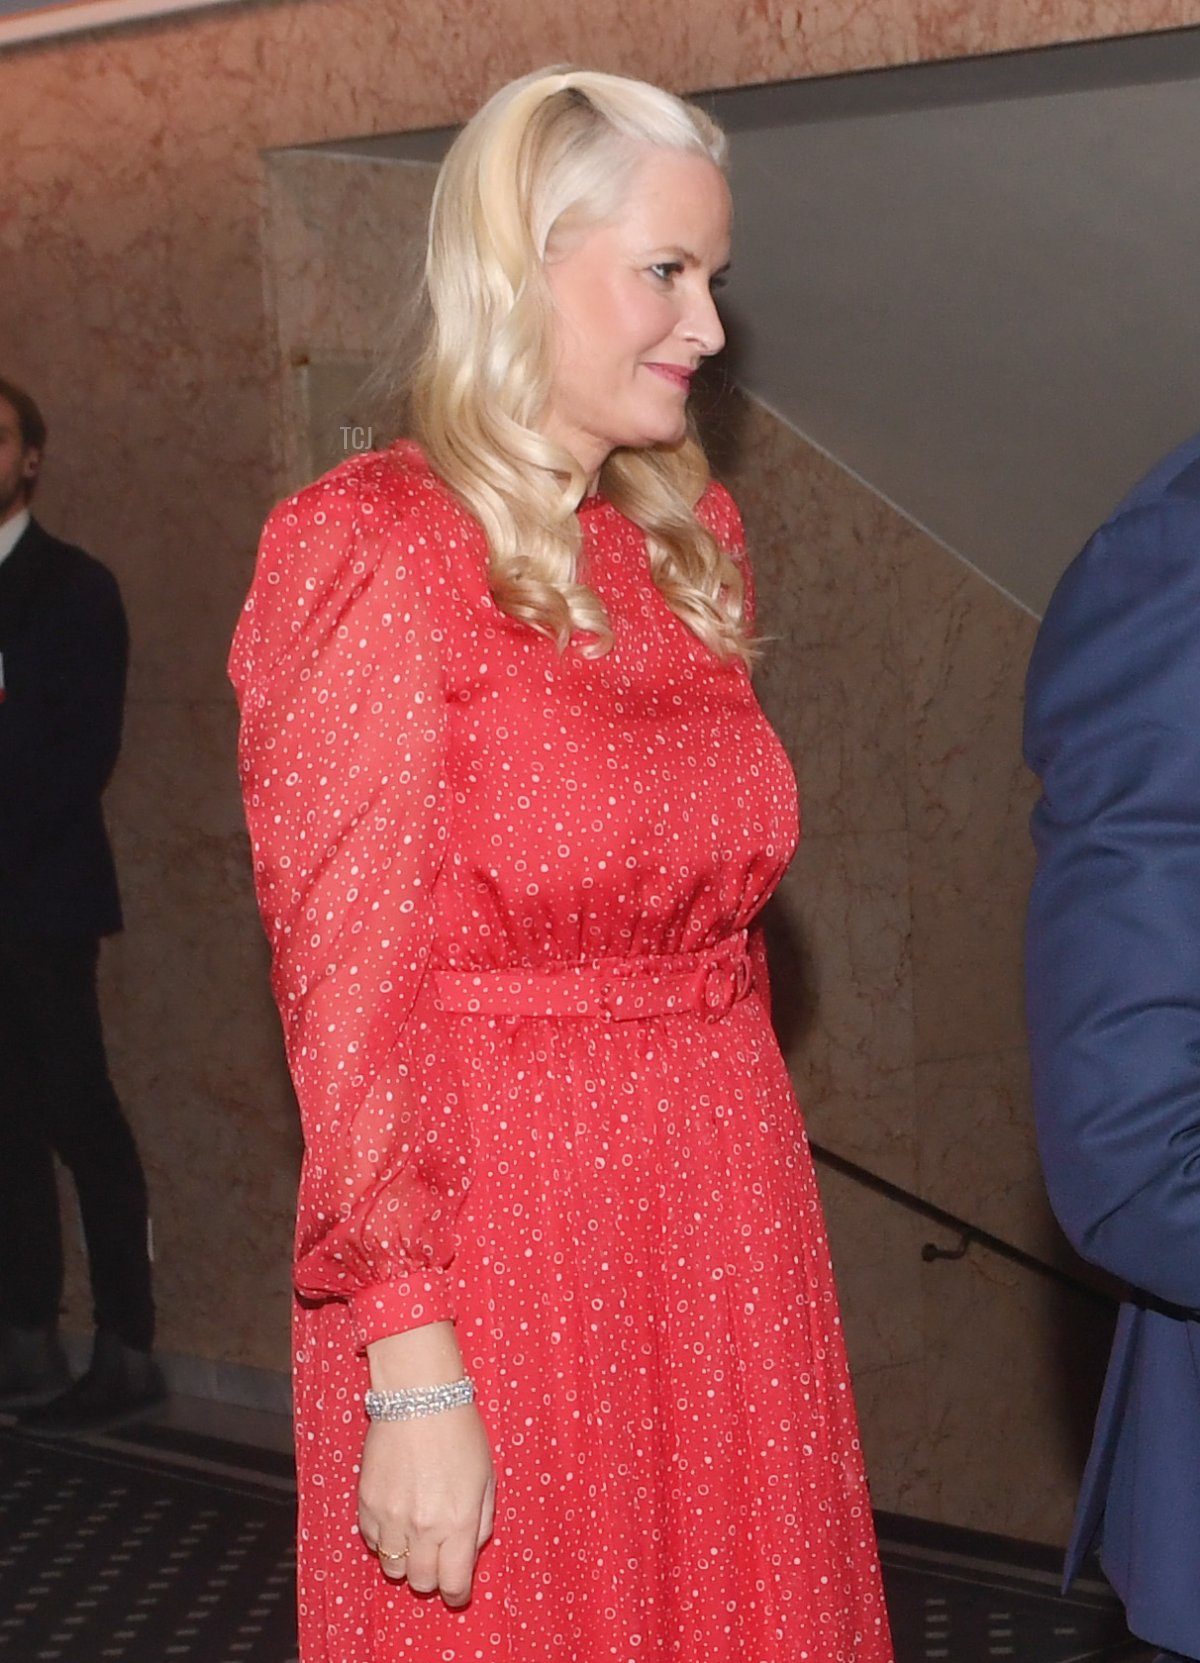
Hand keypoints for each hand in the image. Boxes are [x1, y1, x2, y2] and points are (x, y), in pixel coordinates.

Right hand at [358, 1403, 495, 1605]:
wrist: (418, 1397)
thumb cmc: (459, 1431)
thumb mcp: (486, 1477)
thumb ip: (482, 1521)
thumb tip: (469, 1551)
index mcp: (458, 1521)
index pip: (454, 1583)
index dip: (457, 1593)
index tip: (457, 1590)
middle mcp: (423, 1527)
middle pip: (422, 1582)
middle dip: (432, 1576)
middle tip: (437, 1556)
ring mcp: (391, 1517)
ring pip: (393, 1569)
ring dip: (405, 1560)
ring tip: (414, 1535)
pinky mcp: (366, 1504)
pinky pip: (372, 1542)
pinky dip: (384, 1538)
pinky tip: (396, 1516)